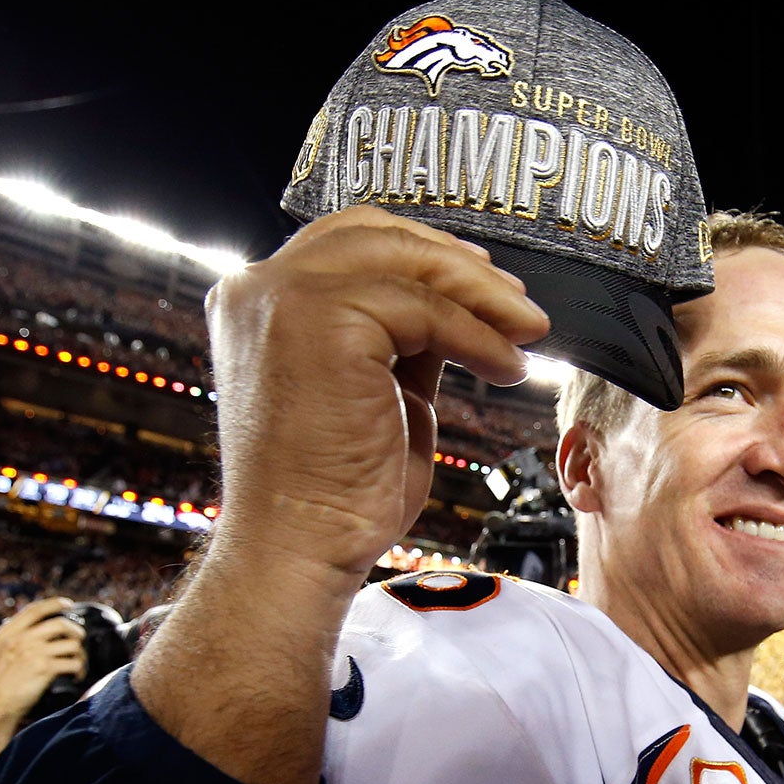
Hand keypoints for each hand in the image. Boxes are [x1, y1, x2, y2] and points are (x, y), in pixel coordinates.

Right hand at [0, 596, 87, 726]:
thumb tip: (29, 630)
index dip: (55, 603)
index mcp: (9, 632)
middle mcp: (23, 638)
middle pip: (61, 624)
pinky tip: (76, 676)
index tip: (68, 604)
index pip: (36, 609)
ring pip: (72, 644)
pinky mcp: (45, 669)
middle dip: (76, 631)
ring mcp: (35, 652)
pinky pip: (73, 663)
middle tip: (79, 640)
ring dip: (80, 654)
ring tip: (78, 664)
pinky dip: (79, 669)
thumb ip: (11, 639)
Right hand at [205, 208, 549, 583]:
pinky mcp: (322, 322)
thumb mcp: (375, 391)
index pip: (348, 240)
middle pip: (379, 234)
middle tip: (519, 307)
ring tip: (526, 337)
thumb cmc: (332, 493)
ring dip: (482, 298)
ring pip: (409, 264)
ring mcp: (284, 299)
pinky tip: (505, 368)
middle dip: (458, 266)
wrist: (299, 549)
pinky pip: (425, 308)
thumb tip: (458, 308)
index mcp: (258, 302)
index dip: (422, 251)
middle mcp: (257, 288)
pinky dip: (478, 336)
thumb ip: (400, 339)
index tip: (482, 282)